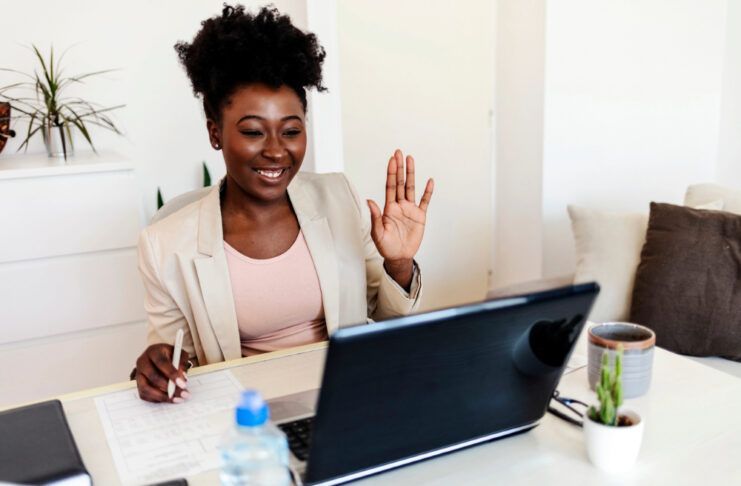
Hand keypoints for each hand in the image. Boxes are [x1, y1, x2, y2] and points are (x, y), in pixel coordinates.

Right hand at [135, 343, 189, 403]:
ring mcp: (138, 373)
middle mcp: (142, 362)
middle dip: (169, 388)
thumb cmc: (171, 355)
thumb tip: (182, 379)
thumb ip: (182, 364)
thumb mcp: (180, 354)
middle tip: (183, 393)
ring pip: (145, 388)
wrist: (160, 356)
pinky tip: (168, 399)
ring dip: (162, 396)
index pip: (161, 362)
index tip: (182, 384)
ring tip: (177, 399)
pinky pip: (144, 395)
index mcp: (153, 351)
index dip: (172, 374)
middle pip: (152, 377)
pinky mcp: (138, 384)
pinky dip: (157, 399)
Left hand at [367, 150, 433, 286]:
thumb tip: (370, 200)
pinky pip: (425, 201)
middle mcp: (399, 205)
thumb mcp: (378, 233)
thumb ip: (375, 217)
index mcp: (388, 208)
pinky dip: (427, 191)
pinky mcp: (420, 216)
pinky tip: (429, 181)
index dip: (391, 173)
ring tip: (411, 159)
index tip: (392, 160)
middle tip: (399, 153)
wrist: (399, 256)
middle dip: (399, 168)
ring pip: (411, 188)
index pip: (390, 186)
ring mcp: (410, 209)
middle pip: (400, 183)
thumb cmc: (386, 246)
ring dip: (411, 174)